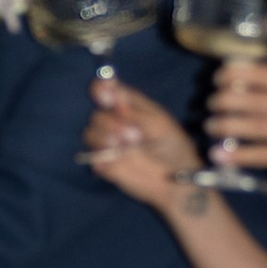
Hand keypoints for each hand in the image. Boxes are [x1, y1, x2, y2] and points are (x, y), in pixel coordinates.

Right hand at [82, 76, 202, 204]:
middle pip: (97, 114)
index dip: (100, 88)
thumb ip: (133, 110)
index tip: (104, 93)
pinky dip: (100, 155)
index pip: (106, 91)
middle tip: (134, 135)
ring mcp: (108, 143)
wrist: (176, 179)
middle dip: (112, 123)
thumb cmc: (173, 147)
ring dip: (104, 136)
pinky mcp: (104, 163)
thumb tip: (110, 93)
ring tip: (126, 146)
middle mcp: (115, 123)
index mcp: (128, 107)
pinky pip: (91, 155)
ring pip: (90, 132)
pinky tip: (115, 159)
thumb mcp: (158, 123)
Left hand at [209, 61, 266, 191]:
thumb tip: (237, 81)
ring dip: (227, 125)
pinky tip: (220, 156)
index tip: (217, 78)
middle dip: (227, 100)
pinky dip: (239, 154)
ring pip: (258, 126)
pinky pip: (265, 154)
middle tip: (209, 104)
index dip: (239, 74)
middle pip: (259, 99)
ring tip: (209, 126)